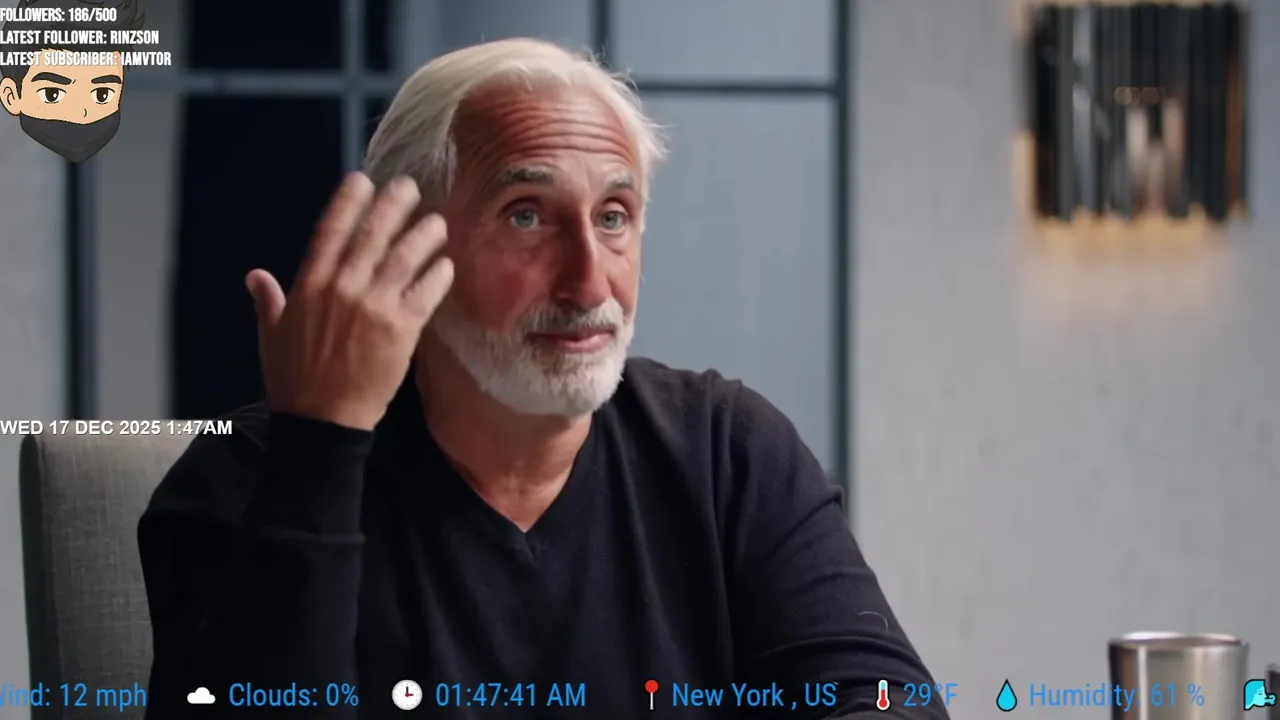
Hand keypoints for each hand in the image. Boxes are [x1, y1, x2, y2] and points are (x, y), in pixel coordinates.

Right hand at [245, 173, 453, 429]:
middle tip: (411, 187)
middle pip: (373, 234)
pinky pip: (425, 293)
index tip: (363, 179)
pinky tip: (446, 264)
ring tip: (437, 222)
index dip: (348, 201)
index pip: (330, 230)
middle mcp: (342, 288)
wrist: (322, 421)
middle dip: (393, 205)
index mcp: (309, 285)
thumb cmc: (294, 380)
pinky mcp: (401, 330)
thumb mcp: (272, 335)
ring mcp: (374, 307)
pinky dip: (438, 275)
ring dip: (423, 234)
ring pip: (404, 257)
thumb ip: (268, 301)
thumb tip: (255, 276)